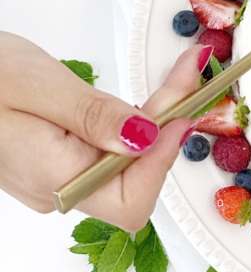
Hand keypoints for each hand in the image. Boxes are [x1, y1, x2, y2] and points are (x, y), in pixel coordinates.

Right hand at [0, 31, 210, 230]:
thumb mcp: (39, 85)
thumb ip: (95, 116)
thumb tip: (147, 137)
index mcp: (53, 179)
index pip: (133, 195)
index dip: (167, 152)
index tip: (188, 104)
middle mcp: (57, 191)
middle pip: (136, 178)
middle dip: (170, 127)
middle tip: (190, 76)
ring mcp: (57, 179)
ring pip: (125, 164)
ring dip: (157, 123)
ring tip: (177, 80)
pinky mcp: (58, 161)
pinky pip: (107, 154)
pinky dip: (133, 125)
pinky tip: (144, 100)